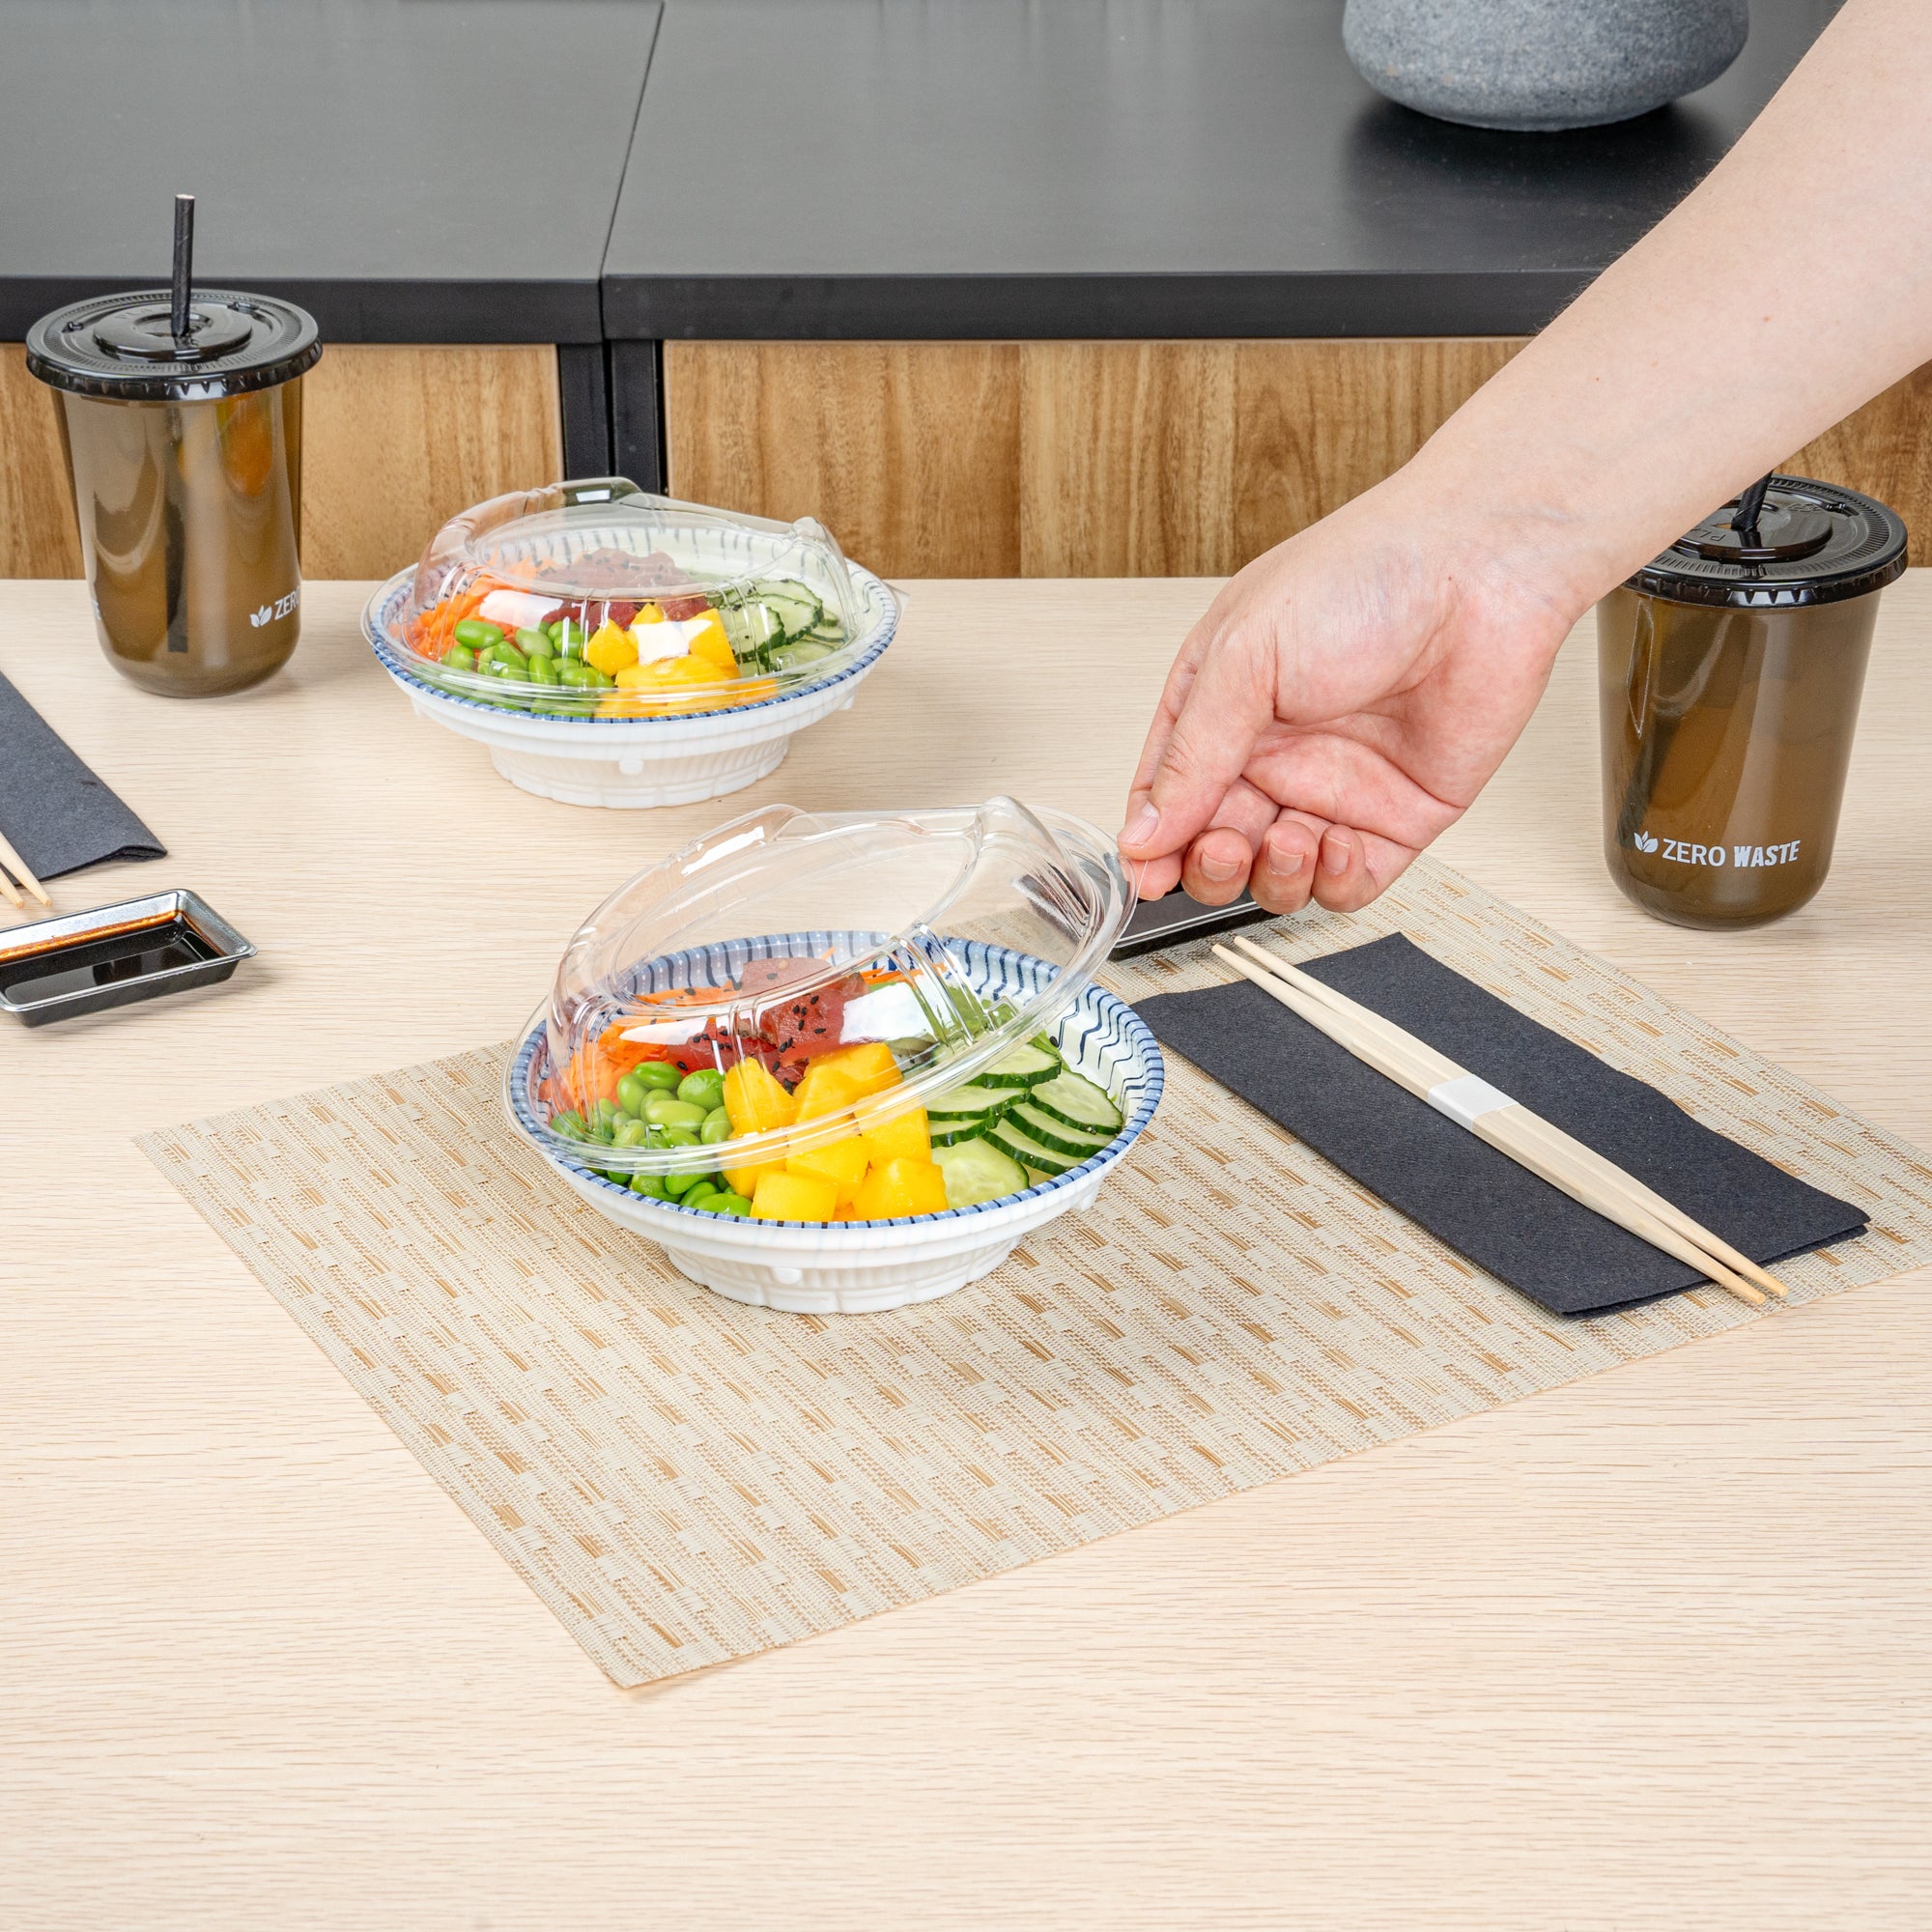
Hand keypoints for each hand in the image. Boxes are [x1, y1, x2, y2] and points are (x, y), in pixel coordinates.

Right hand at [1118, 478, 1585, 913]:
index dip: (1152, 842)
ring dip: (1273, 877)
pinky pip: (1351, 880)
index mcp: (1221, 704)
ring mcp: (1336, 785)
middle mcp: (1274, 750)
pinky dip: (1335, 882)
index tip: (1147, 875)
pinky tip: (1336, 847)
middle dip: (1210, 865)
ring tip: (1288, 841)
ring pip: (1279, 874)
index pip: (1166, 795)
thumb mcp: (1243, 660)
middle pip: (1216, 844)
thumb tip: (1142, 833)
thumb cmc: (1364, 576)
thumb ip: (1190, 757)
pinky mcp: (1398, 814)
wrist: (1481, 570)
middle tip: (1223, 849)